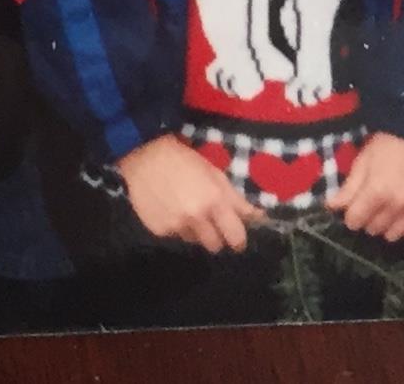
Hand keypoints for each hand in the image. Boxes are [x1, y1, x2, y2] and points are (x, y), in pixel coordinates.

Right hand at [115, 135, 251, 253]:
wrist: (144, 157)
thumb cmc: (184, 160)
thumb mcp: (215, 174)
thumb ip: (236, 200)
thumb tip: (259, 217)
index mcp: (214, 201)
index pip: (235, 237)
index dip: (238, 239)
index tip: (236, 237)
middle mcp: (196, 218)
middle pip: (215, 245)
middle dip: (216, 237)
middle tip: (210, 222)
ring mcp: (176, 226)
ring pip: (193, 240)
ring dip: (194, 231)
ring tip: (186, 210)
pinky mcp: (159, 230)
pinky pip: (175, 236)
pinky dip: (176, 227)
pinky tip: (170, 209)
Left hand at [325, 132, 403, 241]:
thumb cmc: (387, 143)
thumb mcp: (363, 160)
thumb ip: (349, 188)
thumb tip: (331, 206)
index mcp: (376, 193)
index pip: (354, 221)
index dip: (350, 214)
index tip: (353, 205)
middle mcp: (395, 207)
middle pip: (372, 229)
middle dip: (367, 219)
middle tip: (370, 205)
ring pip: (392, 235)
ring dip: (385, 226)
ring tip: (386, 211)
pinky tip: (402, 217)